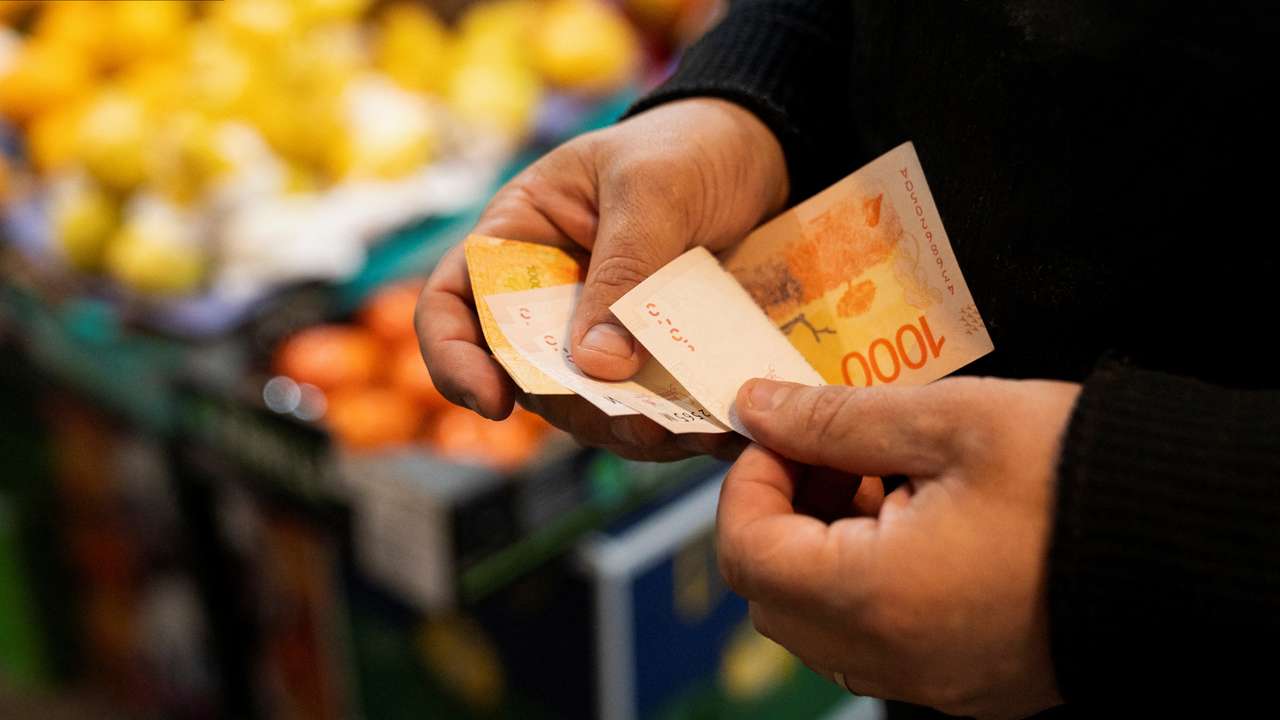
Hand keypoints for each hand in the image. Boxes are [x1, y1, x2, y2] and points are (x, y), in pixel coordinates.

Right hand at [416, 98, 787, 459]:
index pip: (452, 304)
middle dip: (569, 407)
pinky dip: (668, 424)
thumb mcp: (653, 190)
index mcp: (516, 236)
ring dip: (623, 427)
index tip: (493, 403)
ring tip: (678, 431)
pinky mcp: (645, 354)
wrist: (758, 155)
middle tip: (632, 421)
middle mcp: (544, 291)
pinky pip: (639, 404)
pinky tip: (705, 428)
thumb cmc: (686, 148)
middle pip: (522, 372)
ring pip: (583, 402)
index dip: (454, 358)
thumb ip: (624, 269)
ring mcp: (594, 329)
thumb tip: (598, 364)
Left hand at [717, 377, 1080, 718]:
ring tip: (885, 478)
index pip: (748, 552)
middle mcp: (894, 657)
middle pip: (775, 595)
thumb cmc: (1077, 477)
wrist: (1193, 543)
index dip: (748, 482)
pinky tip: (920, 519)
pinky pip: (879, 639)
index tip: (783, 434)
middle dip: (784, 513)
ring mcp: (933, 679)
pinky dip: (869, 580)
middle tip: (831, 452)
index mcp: (875, 597)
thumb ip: (835, 419)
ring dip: (825, 546)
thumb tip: (757, 407)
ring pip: (822, 621)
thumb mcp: (949, 424)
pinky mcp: (967, 679)